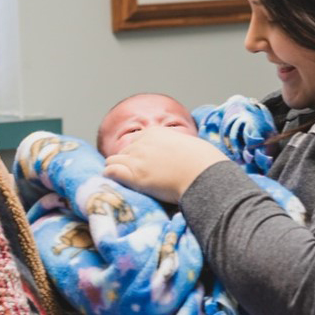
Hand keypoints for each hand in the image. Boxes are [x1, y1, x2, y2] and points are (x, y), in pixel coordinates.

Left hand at [103, 127, 226, 203]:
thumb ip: (178, 146)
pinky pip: (111, 171)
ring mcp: (137, 159)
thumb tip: (182, 154)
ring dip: (116, 169)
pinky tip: (113, 182)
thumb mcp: (189, 144)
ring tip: (121, 180)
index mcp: (155, 133)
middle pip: (125, 151)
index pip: (137, 140)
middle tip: (135, 175)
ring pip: (113, 160)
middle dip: (128, 162)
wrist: (204, 174)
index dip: (138, 153)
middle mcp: (143, 143)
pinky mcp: (135, 175)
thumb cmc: (204, 162)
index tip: (142, 163)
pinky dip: (110, 176)